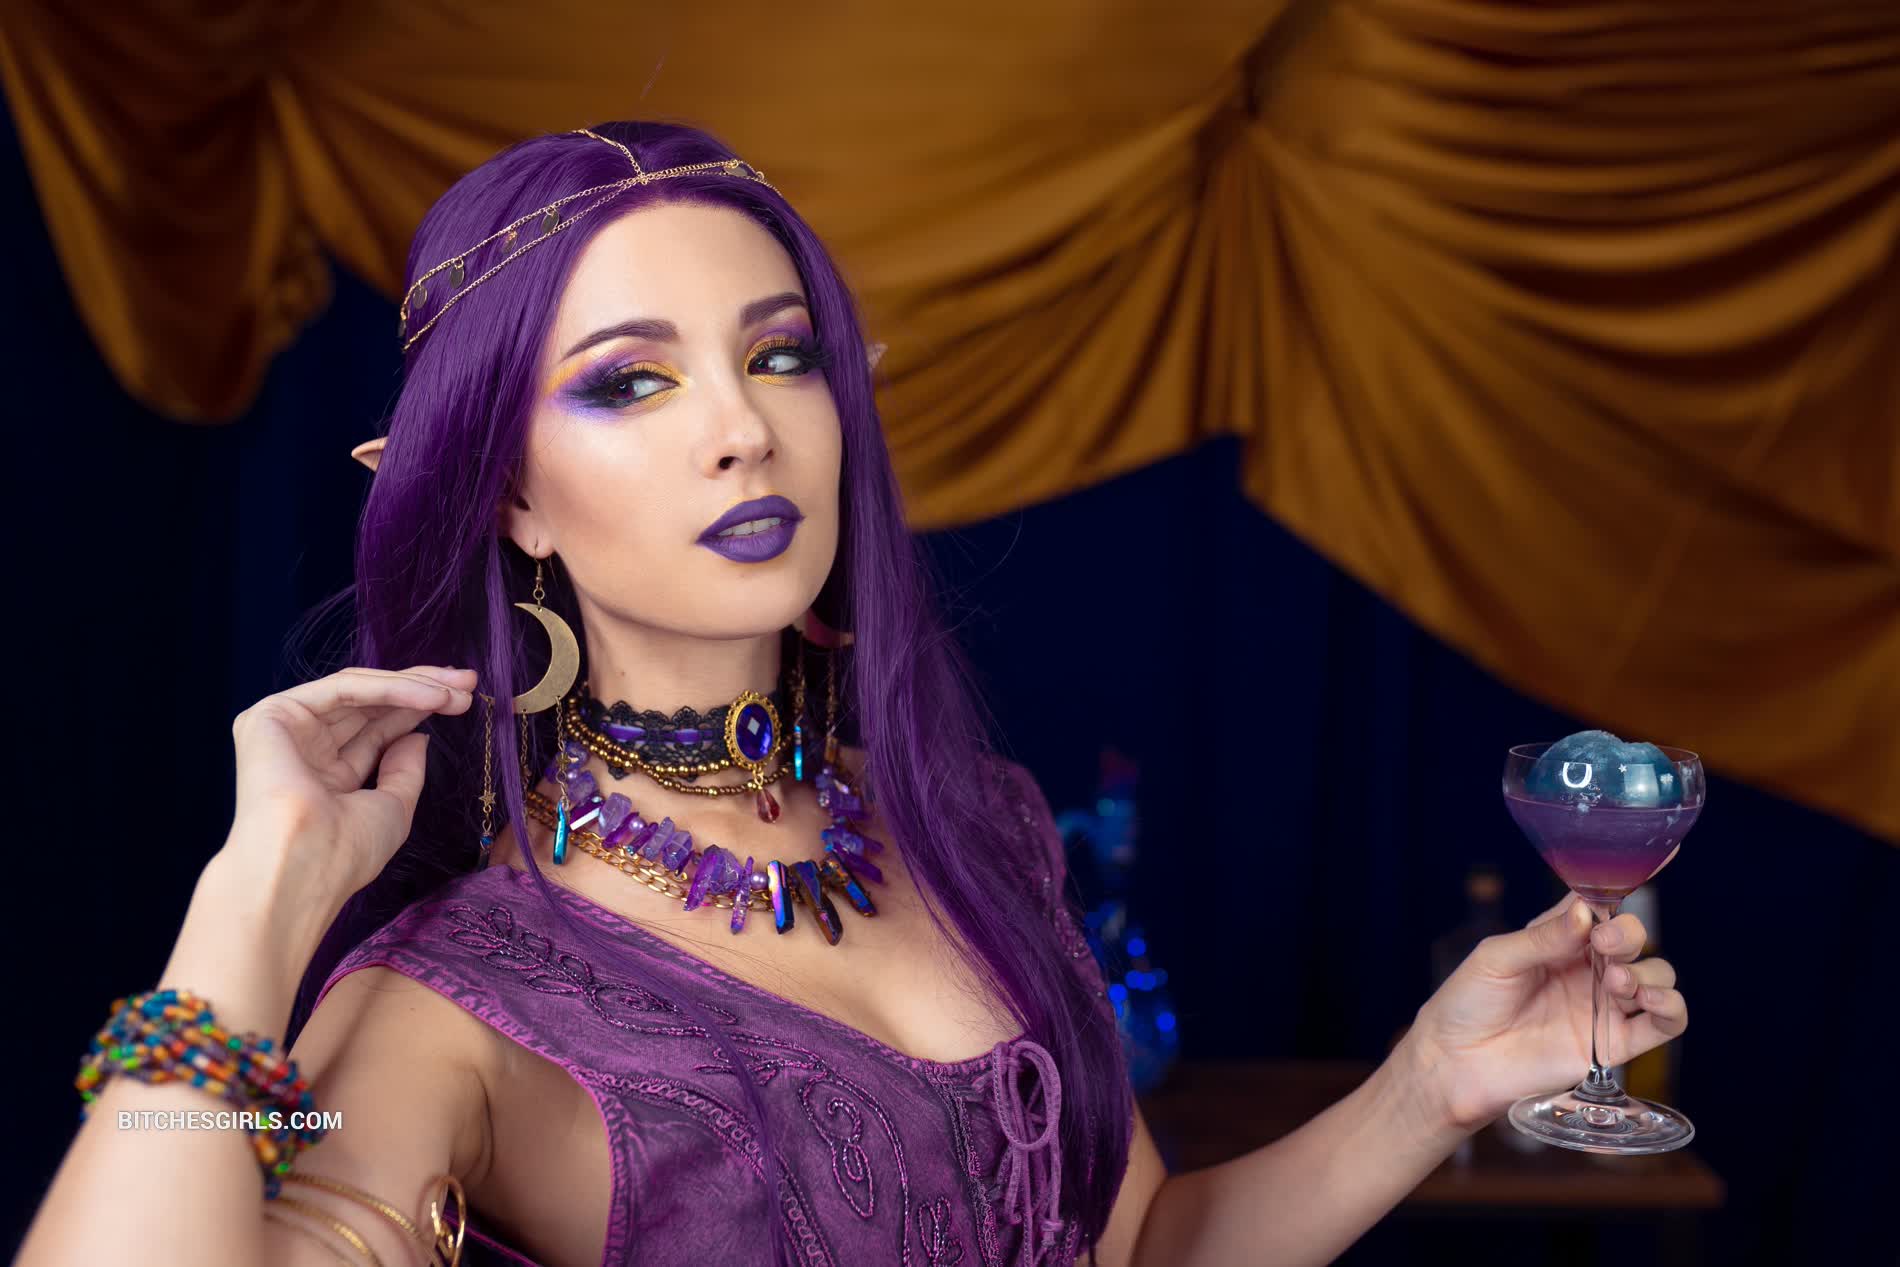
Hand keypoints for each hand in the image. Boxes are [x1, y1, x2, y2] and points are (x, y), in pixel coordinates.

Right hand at [220, 665, 477, 911]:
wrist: (306, 865)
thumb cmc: (347, 851)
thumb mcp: (392, 806)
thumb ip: (404, 769)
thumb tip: (419, 735)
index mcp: (325, 775)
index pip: (376, 729)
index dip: (418, 710)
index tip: (463, 700)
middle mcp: (304, 748)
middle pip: (369, 704)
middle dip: (423, 688)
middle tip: (469, 683)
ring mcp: (285, 730)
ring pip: (358, 690)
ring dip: (414, 684)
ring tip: (458, 690)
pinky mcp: (273, 714)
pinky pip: (342, 689)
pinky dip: (390, 688)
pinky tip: (431, 696)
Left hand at [1403, 892, 1688, 1133]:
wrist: (1456, 1064)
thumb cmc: (1467, 1004)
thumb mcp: (1497, 959)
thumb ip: (1543, 937)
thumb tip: (1585, 912)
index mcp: (1559, 938)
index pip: (1599, 906)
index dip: (1620, 890)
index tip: (1645, 869)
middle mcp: (1587, 968)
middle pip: (1633, 939)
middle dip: (1628, 935)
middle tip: (1604, 944)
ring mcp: (1603, 1005)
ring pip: (1657, 976)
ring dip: (1649, 972)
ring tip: (1615, 980)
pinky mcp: (1615, 1044)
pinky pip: (1663, 1024)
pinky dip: (1671, 1008)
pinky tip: (1652, 1001)